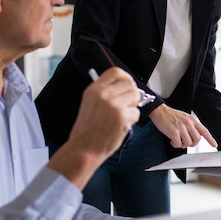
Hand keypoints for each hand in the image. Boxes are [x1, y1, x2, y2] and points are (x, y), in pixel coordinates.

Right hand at [48, 67, 139, 188]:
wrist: (84, 147)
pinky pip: (136, 112)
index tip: (126, 84)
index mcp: (94, 89)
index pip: (116, 72)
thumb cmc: (87, 129)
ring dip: (132, 106)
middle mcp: (104, 94)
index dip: (125, 78)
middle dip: (132, 93)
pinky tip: (121, 124)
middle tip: (127, 102)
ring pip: (135, 96)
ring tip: (122, 115)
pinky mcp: (123, 117)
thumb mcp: (89, 103)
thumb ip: (103, 92)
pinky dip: (132, 119)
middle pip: (129, 83)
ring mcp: (114, 105)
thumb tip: (120, 85)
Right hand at [148, 104, 217, 148]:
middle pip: (197, 139)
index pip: (204, 131)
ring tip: (177, 140)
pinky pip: (178, 144)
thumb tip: (196, 136)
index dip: (210, 139)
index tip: (214, 144)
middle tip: (185, 142)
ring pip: (188, 143)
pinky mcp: (174, 132)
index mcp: (192, 120)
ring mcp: (181, 127)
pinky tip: (172, 140)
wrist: (160, 111)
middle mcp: (188, 123)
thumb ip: (192, 126)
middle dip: (192, 144)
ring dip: (182, 145)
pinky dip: (175, 144)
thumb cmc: (171, 115)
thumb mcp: (185, 118)